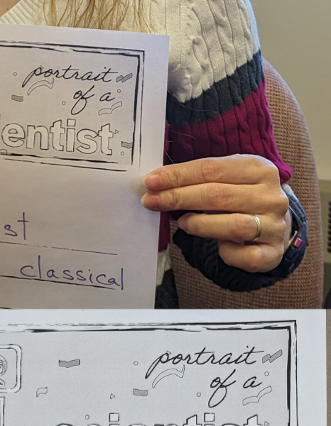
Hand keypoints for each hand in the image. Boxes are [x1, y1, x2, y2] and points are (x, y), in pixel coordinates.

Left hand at [144, 155, 295, 278]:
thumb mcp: (226, 179)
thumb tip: (155, 183)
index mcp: (260, 169)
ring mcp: (276, 225)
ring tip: (181, 222)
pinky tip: (218, 246)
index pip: (213, 169)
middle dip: (179, 197)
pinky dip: (227, 253)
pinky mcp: (273, 252)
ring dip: (201, 225)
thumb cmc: (240, 198)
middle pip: (219, 196)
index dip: (178, 175)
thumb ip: (198, 178)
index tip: (150, 182)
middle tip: (150, 201)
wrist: (273, 224)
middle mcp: (272, 196)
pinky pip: (246, 256)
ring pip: (235, 226)